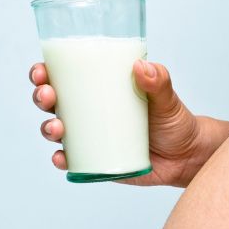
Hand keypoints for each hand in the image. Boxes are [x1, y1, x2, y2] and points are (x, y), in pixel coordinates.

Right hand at [29, 59, 211, 186]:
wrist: (187, 156)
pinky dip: (61, 160)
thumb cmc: (174, 120)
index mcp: (100, 90)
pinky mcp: (96, 162)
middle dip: (41, 97)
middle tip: (49, 97)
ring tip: (57, 128)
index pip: (64, 76)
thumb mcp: (167, 98)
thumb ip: (159, 81)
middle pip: (52, 102)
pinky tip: (61, 158)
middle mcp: (90, 112)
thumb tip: (142, 67)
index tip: (42, 72)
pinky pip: (72, 161)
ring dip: (47, 128)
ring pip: (57, 131)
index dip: (44, 73)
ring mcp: (91, 138)